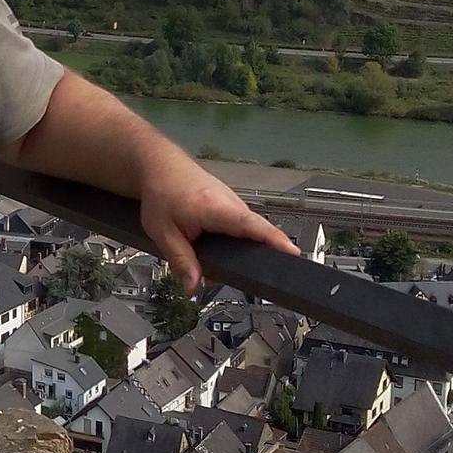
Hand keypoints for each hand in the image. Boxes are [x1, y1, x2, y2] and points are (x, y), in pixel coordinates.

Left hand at [136, 141, 298, 293]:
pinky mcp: (231, 206)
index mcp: (217, 208)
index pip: (253, 226)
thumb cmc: (162, 191)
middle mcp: (232, 203)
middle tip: (221, 273)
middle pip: (254, 235)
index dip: (275, 240)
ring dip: (233, 250)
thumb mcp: (163, 232)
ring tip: (205, 256)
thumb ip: (181, 261)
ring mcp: (234, 204)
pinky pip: (239, 228)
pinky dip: (229, 241)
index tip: (292, 252)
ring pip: (245, 234)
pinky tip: (211, 245)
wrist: (161, 166)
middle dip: (246, 259)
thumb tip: (192, 286)